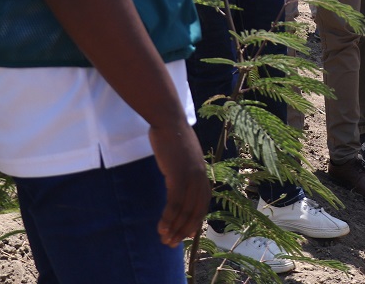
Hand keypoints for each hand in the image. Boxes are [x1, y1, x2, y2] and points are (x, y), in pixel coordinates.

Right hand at [148, 121, 209, 246]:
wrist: (169, 122)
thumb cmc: (173, 138)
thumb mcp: (184, 159)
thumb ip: (185, 173)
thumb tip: (179, 186)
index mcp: (203, 175)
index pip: (202, 205)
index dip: (193, 222)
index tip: (185, 235)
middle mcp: (201, 179)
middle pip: (195, 212)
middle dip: (183, 230)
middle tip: (171, 243)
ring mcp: (191, 178)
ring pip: (184, 211)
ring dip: (174, 228)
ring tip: (164, 239)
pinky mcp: (179, 176)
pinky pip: (174, 203)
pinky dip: (168, 218)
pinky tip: (161, 227)